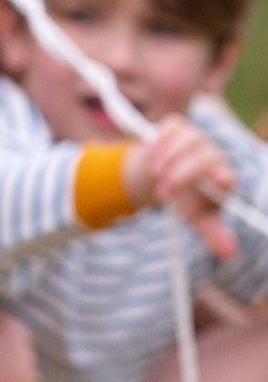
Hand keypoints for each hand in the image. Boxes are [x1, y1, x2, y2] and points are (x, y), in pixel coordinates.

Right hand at [124, 116, 237, 261]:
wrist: (167, 175)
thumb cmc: (188, 199)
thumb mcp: (198, 219)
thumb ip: (212, 234)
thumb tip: (229, 254)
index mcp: (222, 177)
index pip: (226, 174)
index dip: (221, 176)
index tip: (217, 183)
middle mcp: (213, 155)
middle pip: (203, 156)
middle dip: (181, 175)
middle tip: (164, 196)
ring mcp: (196, 138)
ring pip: (187, 138)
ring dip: (168, 157)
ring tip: (156, 175)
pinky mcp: (179, 126)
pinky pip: (172, 126)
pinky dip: (161, 139)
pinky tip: (152, 153)